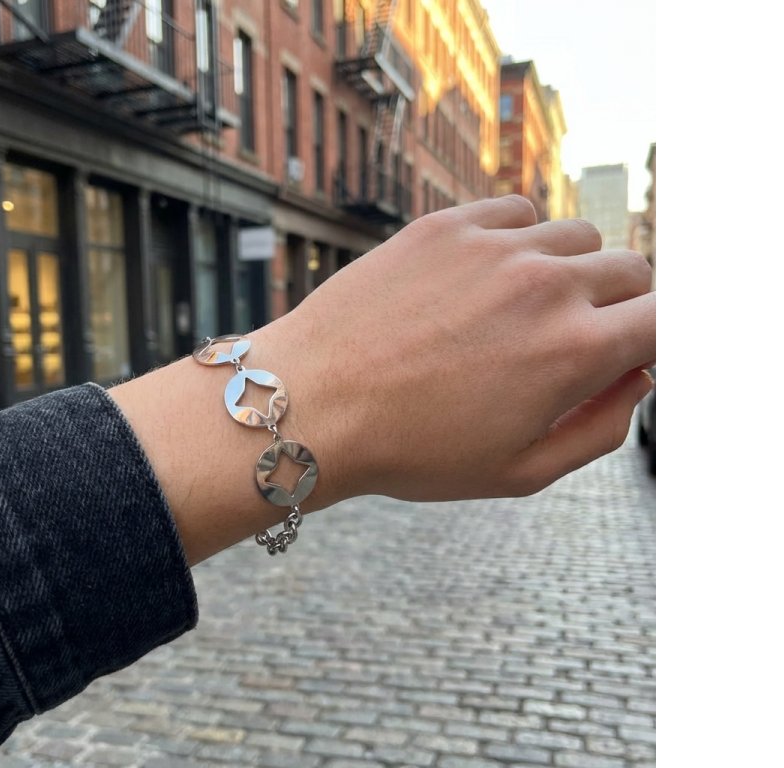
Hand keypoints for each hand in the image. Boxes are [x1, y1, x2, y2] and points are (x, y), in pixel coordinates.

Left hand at [111, 196, 654, 563]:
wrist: (311, 404)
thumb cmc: (410, 450)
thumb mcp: (520, 472)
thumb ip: (600, 428)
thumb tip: (636, 379)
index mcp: (575, 351)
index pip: (666, 319)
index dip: (658, 338)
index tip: (633, 352)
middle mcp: (545, 285)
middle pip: (631, 271)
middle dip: (621, 307)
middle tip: (578, 338)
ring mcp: (493, 247)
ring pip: (575, 237)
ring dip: (570, 271)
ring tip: (524, 311)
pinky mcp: (446, 225)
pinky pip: (516, 212)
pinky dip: (520, 238)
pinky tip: (489, 275)